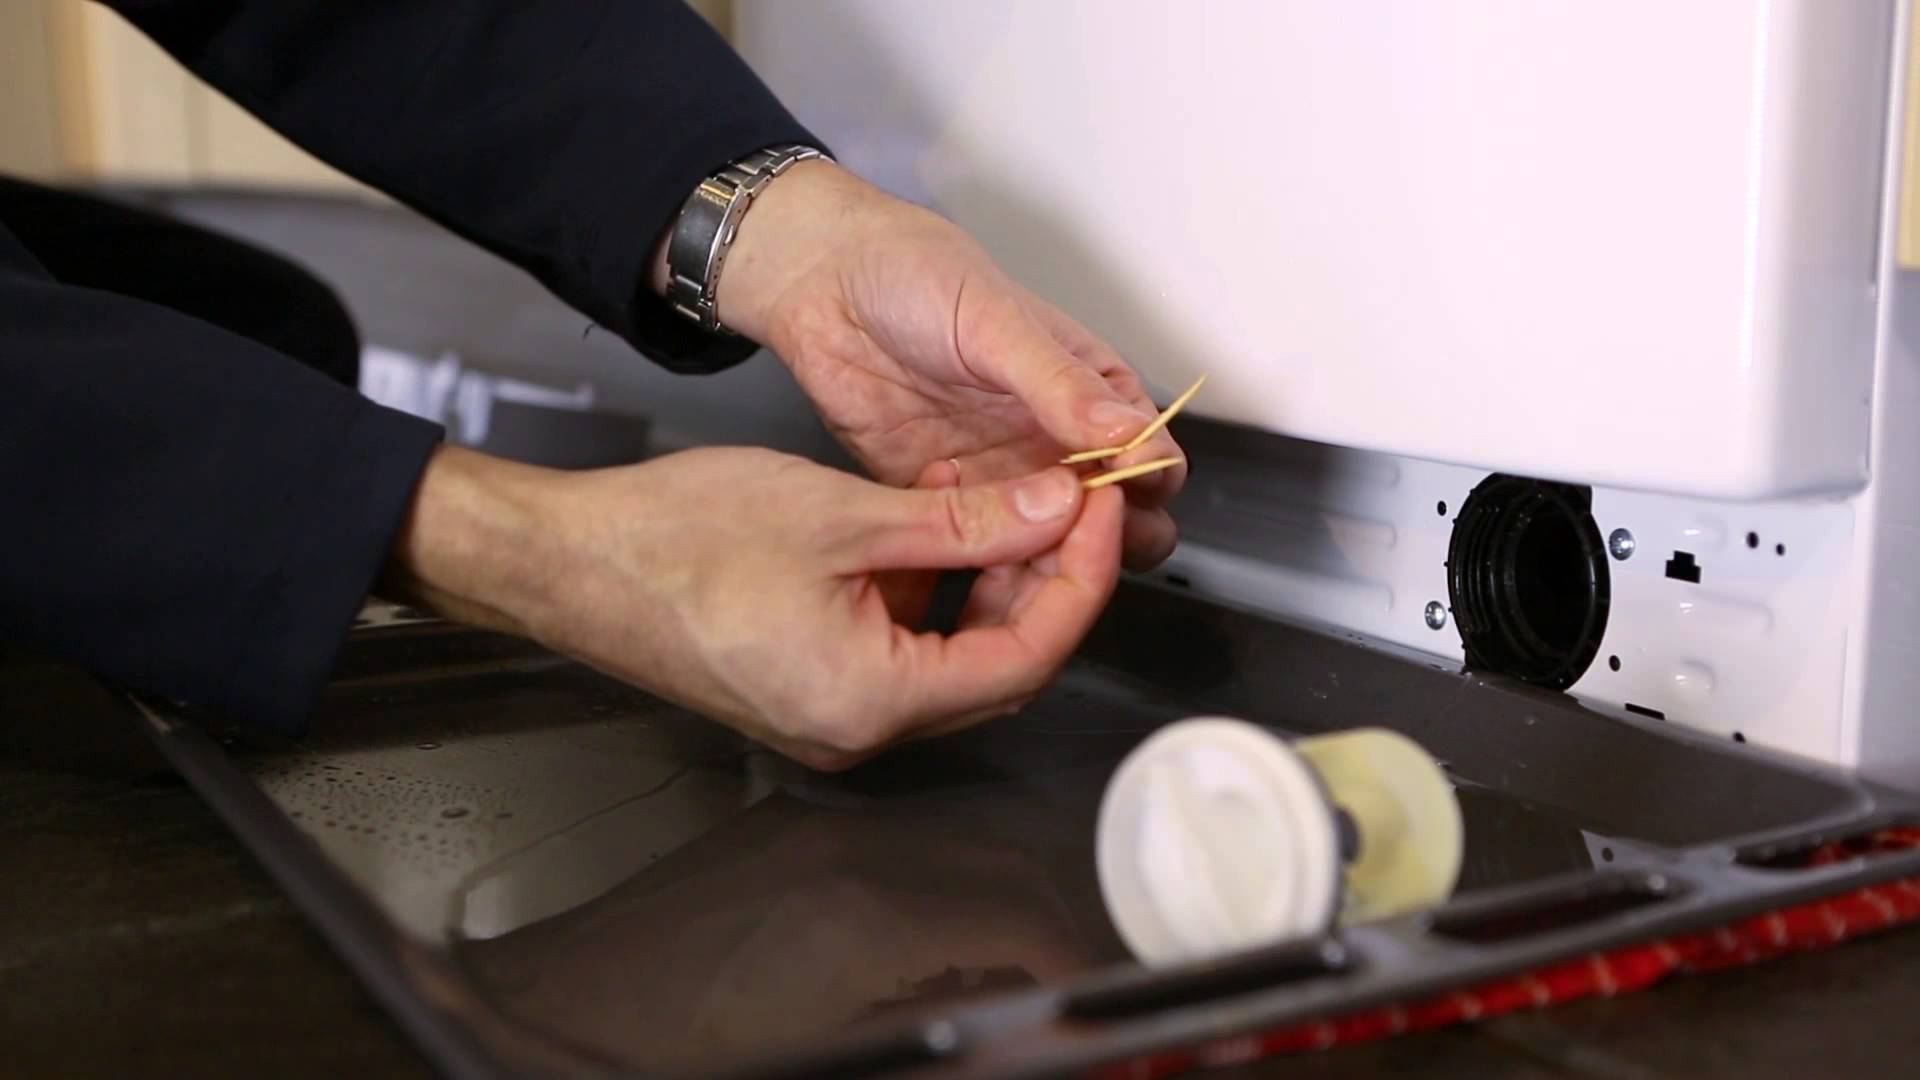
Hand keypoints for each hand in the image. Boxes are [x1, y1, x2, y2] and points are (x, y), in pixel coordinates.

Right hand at [384, 446, 1122, 769]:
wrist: (568, 562)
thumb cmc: (673, 542)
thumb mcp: (842, 514)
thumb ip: (965, 521)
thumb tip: (1054, 509)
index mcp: (872, 701)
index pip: (1028, 654)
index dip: (1081, 577)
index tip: (1098, 509)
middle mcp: (859, 730)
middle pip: (999, 664)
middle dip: (1044, 579)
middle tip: (1069, 502)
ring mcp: (833, 715)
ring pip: (953, 656)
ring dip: (990, 583)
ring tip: (1009, 502)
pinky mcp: (811, 689)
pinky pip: (903, 649)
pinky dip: (933, 593)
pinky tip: (936, 529)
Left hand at [658, 162, 1188, 571]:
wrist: (823, 285)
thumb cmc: (915, 274)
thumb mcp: (994, 318)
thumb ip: (1059, 382)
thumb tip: (1128, 432)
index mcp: (1093, 392)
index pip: (1154, 462)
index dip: (1144, 488)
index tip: (1112, 491)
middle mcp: (1057, 443)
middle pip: (1119, 524)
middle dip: (1106, 541)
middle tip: (1066, 530)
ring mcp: (1005, 479)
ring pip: (1053, 550)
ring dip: (1045, 562)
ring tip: (1014, 543)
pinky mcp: (947, 502)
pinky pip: (982, 553)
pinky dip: (981, 557)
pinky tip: (953, 528)